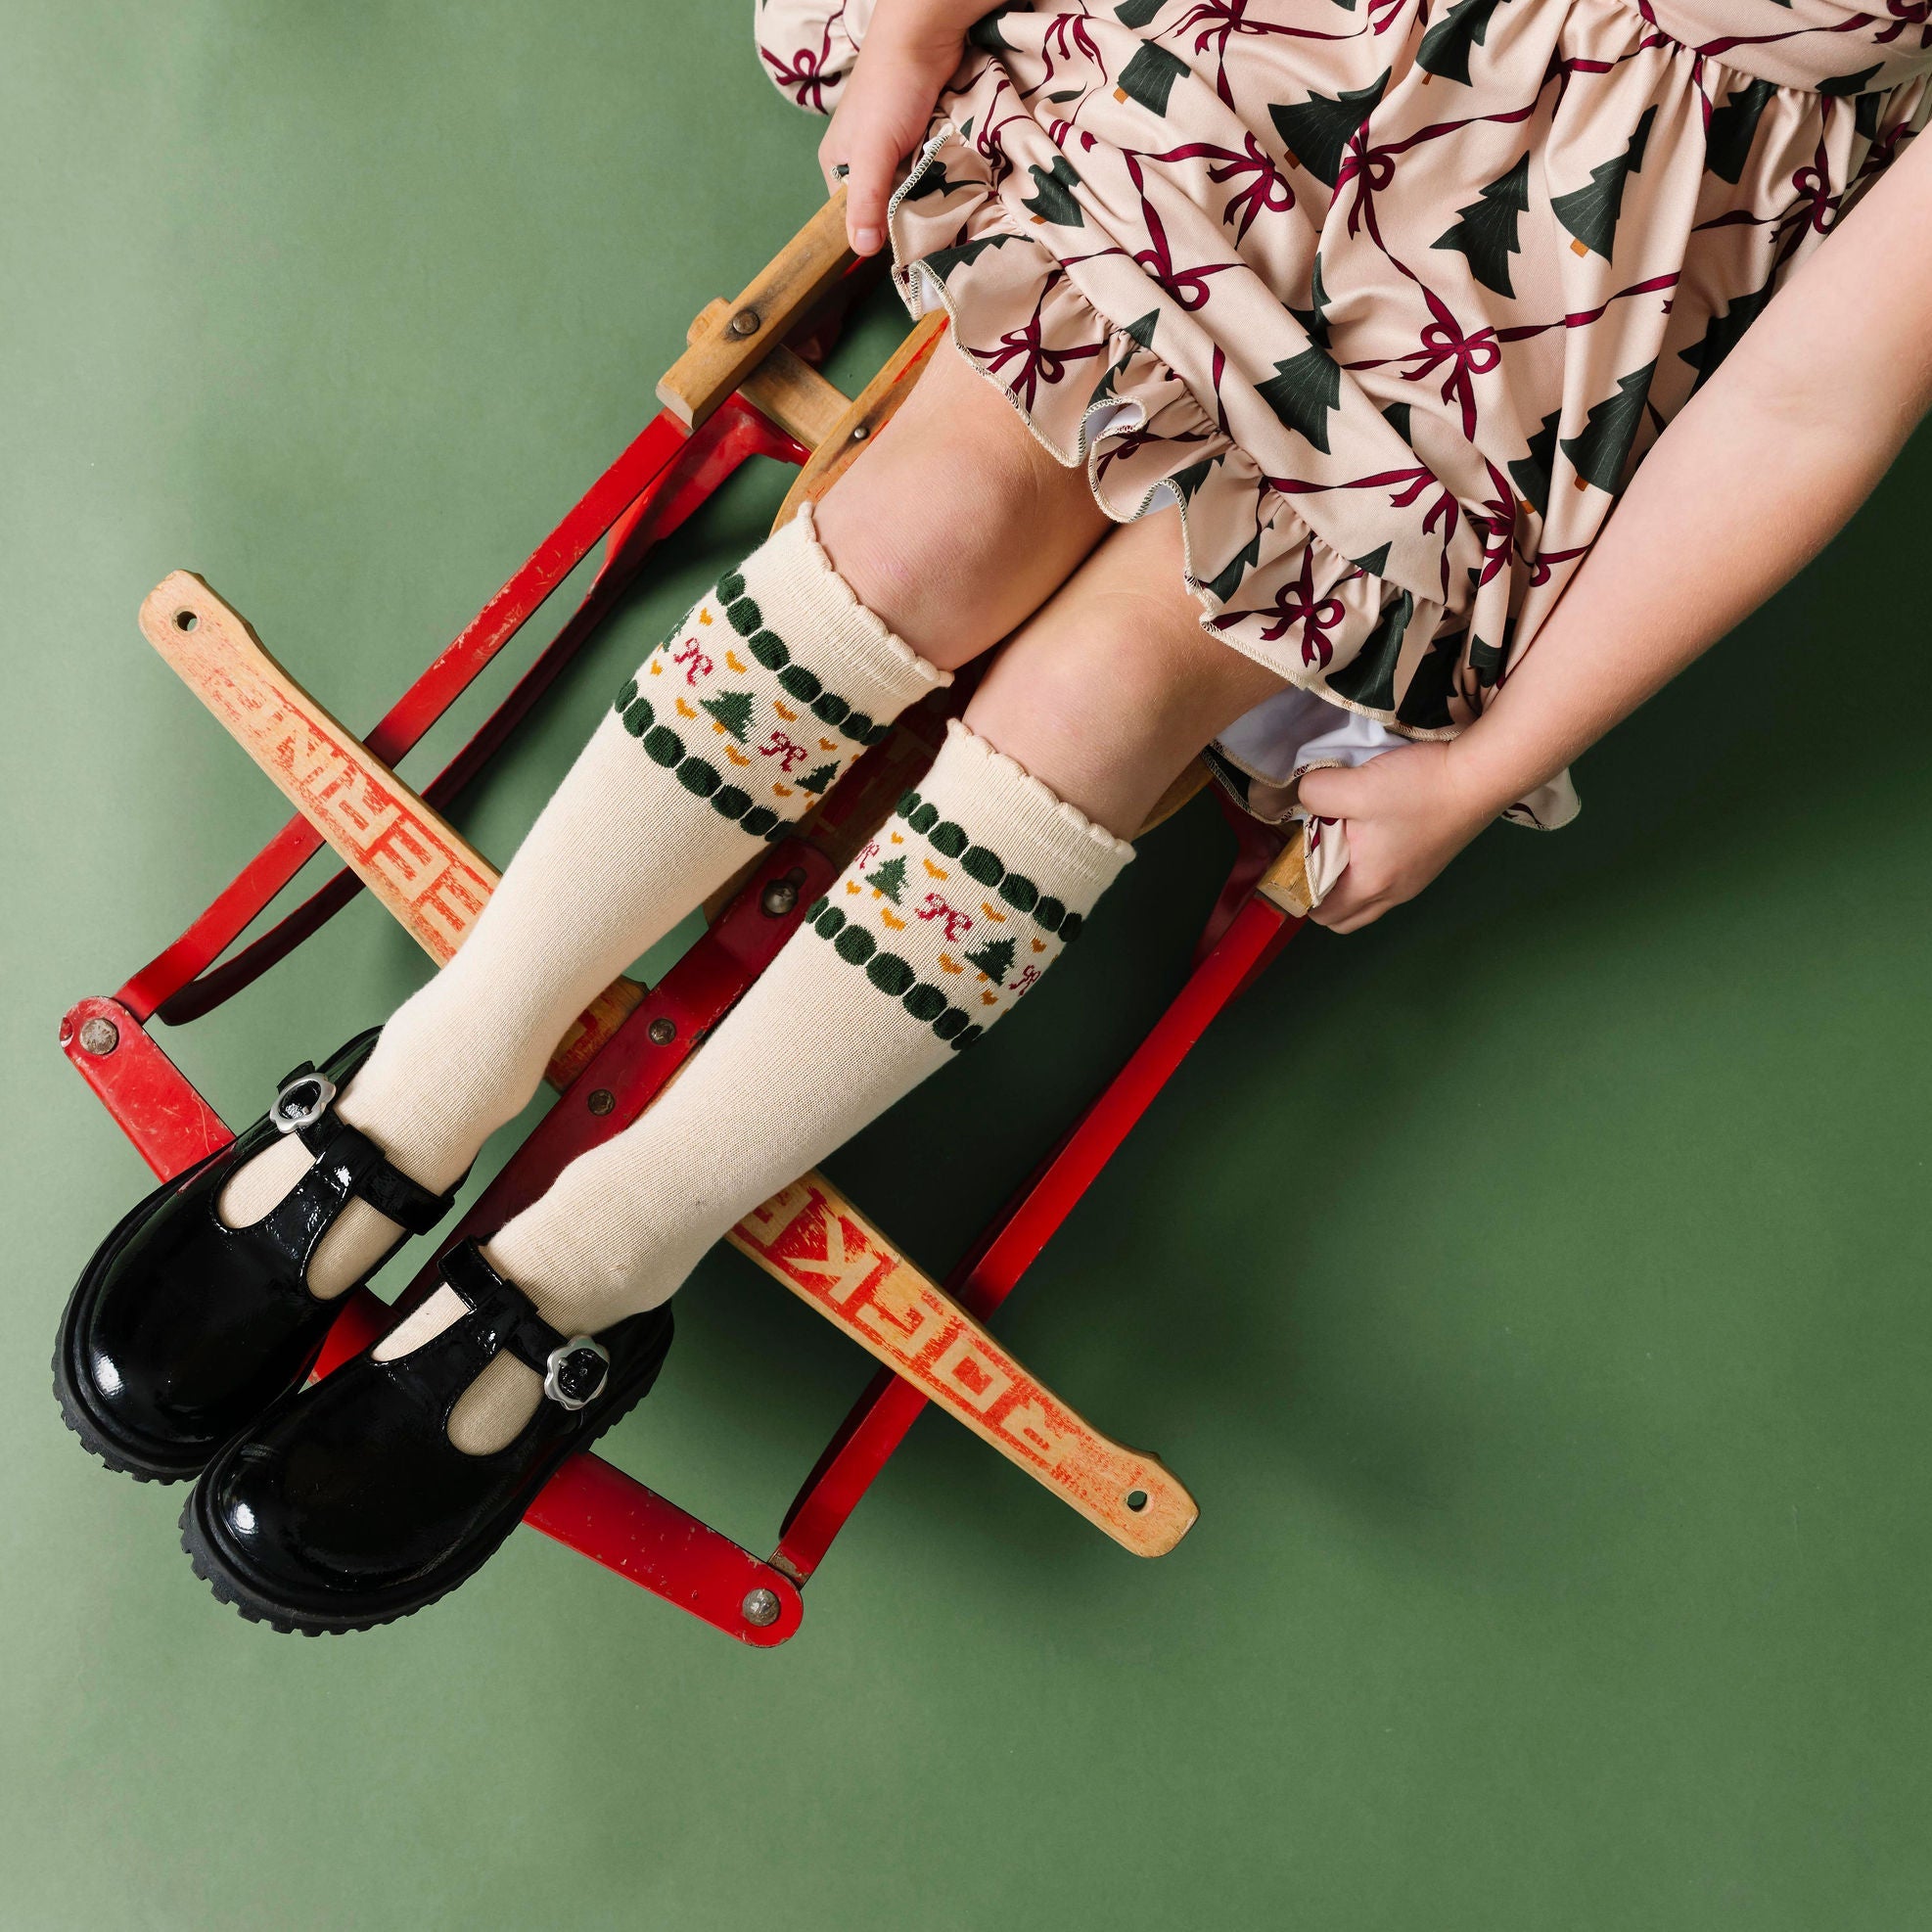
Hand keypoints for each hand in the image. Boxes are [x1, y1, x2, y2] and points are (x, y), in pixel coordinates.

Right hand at [819, 0, 975, 254]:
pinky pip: (924, 172)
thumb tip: (861, 251)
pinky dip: (935, 179)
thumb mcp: (874, 152)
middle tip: (930, 231)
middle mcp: (860, 159)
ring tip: (943, 210)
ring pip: (906, 191)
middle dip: (903, 218)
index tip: (903, 249)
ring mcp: (889, 148)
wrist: (924, 37)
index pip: (852, 218)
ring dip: (923, 200)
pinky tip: (948, 186)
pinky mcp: (915, 138)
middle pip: (882, 207)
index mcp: (838, 165)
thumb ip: (867, 200)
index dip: (875, 235)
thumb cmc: (890, 92)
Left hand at [1294, 742, 1495, 932]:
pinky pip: (1387, 879)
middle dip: (1321, 891)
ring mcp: (1414, 881)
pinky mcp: (1427, 863)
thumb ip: (1315, 794)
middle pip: (1344, 915)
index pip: (1322, 914)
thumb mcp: (1355, 786)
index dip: (1299, 891)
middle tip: (1314, 851)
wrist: (1480, 776)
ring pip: (1367, 897)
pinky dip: (1370, 866)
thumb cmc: (1419, 788)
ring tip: (1341, 837)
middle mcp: (1393, 893)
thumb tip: (1303, 797)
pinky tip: (1370, 830)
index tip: (1292, 858)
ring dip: (1347, 877)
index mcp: (1370, 885)